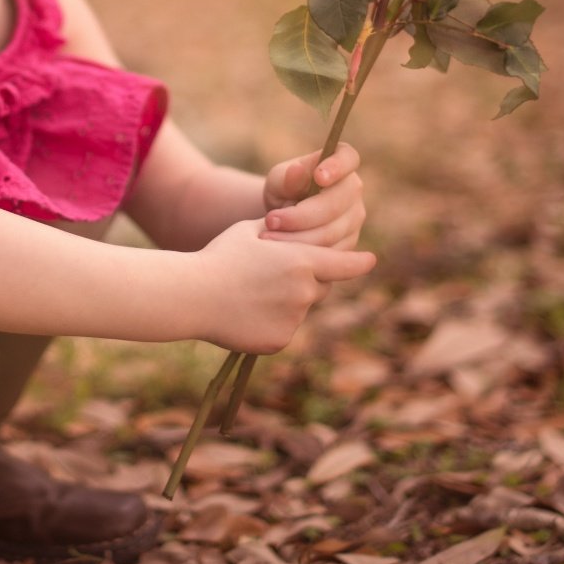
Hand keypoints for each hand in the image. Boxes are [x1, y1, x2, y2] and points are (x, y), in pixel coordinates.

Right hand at [194, 219, 375, 355]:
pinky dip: (271, 323)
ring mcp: (294, 319)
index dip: (358, 262)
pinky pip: (283, 329)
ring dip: (286, 302)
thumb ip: (280, 230)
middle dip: (307, 281)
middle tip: (274, 276)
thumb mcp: (250, 231)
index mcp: (302, 261)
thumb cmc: (219, 256)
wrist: (193, 295)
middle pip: (320, 287)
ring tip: (250, 295)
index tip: (370, 260)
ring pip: (300, 309)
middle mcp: (305, 291)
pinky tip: (245, 314)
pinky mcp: (280, 340)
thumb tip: (293, 223)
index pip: (344, 264)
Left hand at [260, 142, 366, 251]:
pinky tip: (280, 251)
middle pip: (336, 204)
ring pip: (330, 233)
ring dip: (296, 237)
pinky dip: (302, 253)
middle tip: (271, 220)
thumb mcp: (278, 180)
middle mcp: (353, 190)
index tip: (319, 176)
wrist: (283, 216)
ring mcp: (354, 219)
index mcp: (341, 163)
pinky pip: (328, 253)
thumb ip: (287, 177)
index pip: (348, 159)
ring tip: (267, 236)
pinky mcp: (348, 245)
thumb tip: (297, 170)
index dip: (337, 167)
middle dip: (301, 216)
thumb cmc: (283, 190)